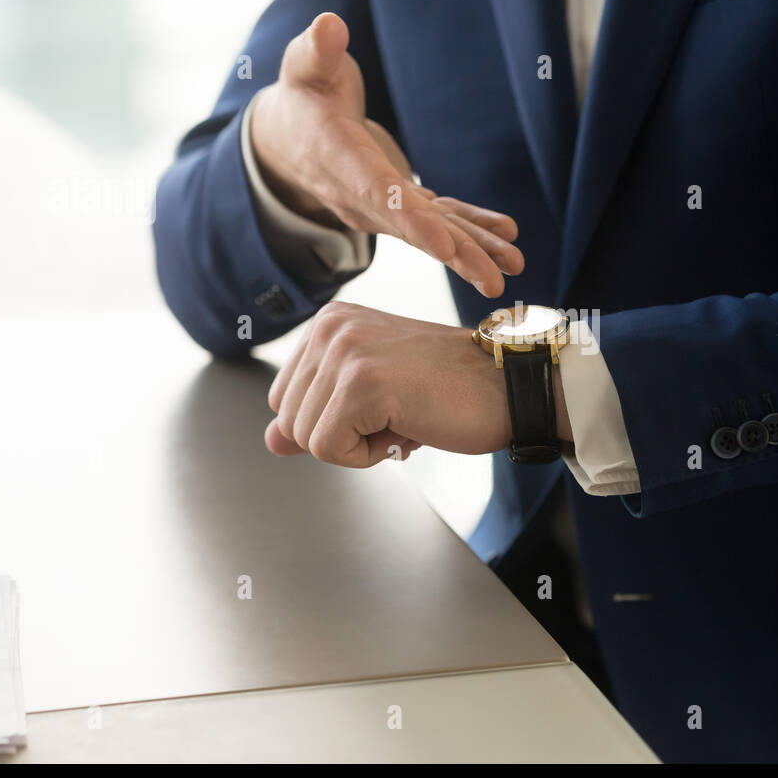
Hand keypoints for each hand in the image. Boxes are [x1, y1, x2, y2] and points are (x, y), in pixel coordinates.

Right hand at [249, 12, 523, 297]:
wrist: (289, 138)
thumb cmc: (303, 93)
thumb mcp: (304, 67)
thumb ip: (316, 50)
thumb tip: (329, 27)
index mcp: (337, 157)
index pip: (377, 192)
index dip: (412, 220)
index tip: (443, 246)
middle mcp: (361, 194)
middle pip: (413, 227)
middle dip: (455, 253)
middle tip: (492, 278)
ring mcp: (383, 205)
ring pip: (432, 231)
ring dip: (474, 251)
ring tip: (513, 268)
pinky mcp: (401, 203)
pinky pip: (440, 219)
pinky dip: (472, 229)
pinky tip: (506, 239)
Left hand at [264, 302, 570, 466]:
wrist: (507, 387)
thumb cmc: (450, 391)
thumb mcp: (373, 400)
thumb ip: (318, 414)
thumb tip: (271, 441)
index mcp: (330, 322)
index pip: (283, 398)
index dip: (332, 421)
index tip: (385, 403)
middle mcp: (331, 326)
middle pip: (287, 418)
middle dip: (341, 435)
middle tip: (397, 413)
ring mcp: (345, 350)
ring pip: (306, 437)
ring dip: (358, 446)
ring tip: (404, 416)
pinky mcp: (360, 382)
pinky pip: (329, 448)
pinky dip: (368, 456)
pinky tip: (406, 427)